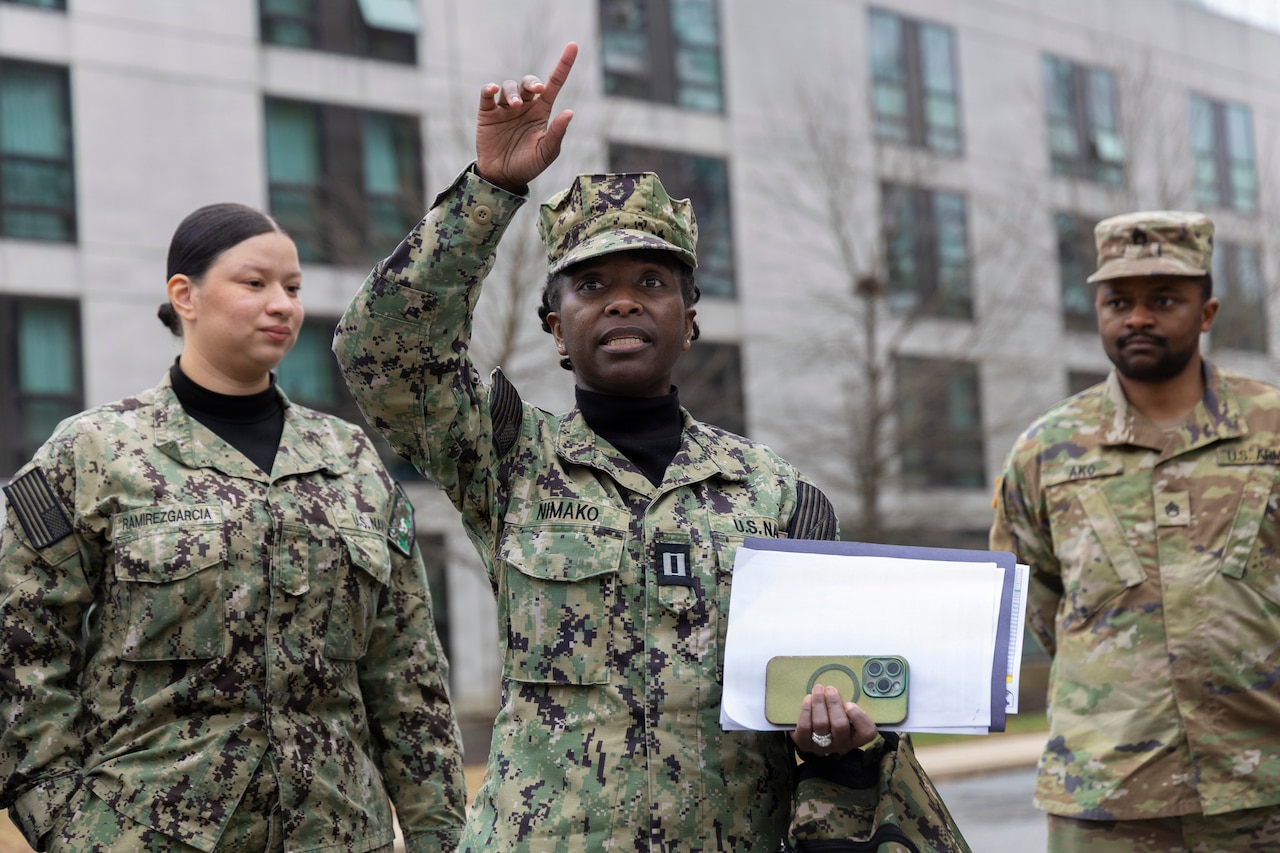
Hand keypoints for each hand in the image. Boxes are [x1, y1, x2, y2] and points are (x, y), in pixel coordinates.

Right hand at [475, 41, 577, 193]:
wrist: (502, 178)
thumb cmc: (528, 166)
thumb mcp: (546, 153)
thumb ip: (557, 133)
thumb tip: (570, 112)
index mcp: (542, 112)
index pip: (554, 84)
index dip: (564, 65)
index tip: (573, 46)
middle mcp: (524, 106)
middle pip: (529, 82)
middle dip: (532, 81)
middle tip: (536, 91)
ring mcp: (505, 108)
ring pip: (509, 86)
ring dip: (513, 92)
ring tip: (514, 107)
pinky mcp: (487, 113)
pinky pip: (487, 94)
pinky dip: (489, 89)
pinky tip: (493, 91)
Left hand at [790, 683, 877, 756]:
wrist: (811, 734)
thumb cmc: (833, 718)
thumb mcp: (845, 714)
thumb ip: (848, 706)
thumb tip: (840, 690)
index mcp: (856, 738)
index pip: (867, 732)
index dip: (859, 716)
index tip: (850, 703)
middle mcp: (841, 745)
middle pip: (840, 725)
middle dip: (834, 704)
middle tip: (830, 689)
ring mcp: (822, 747)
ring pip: (821, 724)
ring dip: (819, 703)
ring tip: (818, 689)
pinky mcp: (805, 743)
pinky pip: (805, 727)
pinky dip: (806, 711)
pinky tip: (808, 699)